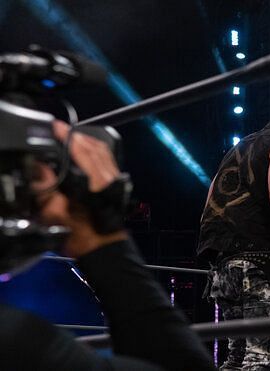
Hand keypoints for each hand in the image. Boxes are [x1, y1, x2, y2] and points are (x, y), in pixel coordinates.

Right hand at [31, 121, 126, 256]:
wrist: (103, 248)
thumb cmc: (81, 235)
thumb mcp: (55, 215)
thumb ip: (45, 189)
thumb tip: (38, 166)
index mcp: (96, 184)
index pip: (82, 151)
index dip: (67, 136)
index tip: (54, 127)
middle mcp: (109, 178)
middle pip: (94, 147)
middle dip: (75, 135)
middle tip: (58, 129)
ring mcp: (115, 179)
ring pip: (102, 151)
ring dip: (85, 140)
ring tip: (68, 136)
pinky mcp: (117, 182)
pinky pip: (107, 158)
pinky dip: (95, 149)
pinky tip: (84, 149)